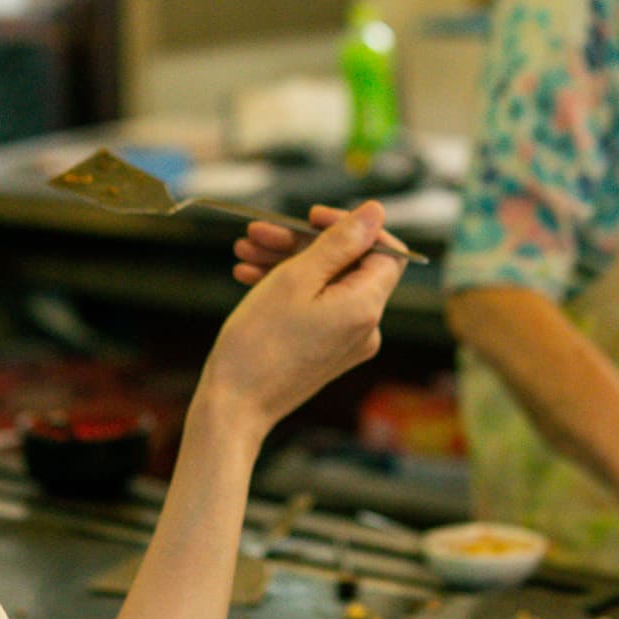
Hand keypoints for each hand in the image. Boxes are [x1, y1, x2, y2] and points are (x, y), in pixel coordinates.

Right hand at [199, 201, 405, 441]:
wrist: (234, 406)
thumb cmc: (259, 342)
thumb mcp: (296, 278)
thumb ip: (339, 242)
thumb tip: (375, 212)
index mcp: (366, 308)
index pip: (384, 251)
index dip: (352, 226)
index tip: (312, 217)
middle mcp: (365, 327)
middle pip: (347, 265)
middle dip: (302, 243)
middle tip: (259, 233)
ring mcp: (346, 341)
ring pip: (324, 283)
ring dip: (285, 262)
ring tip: (243, 251)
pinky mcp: (327, 350)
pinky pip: (315, 306)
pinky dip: (286, 288)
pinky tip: (248, 276)